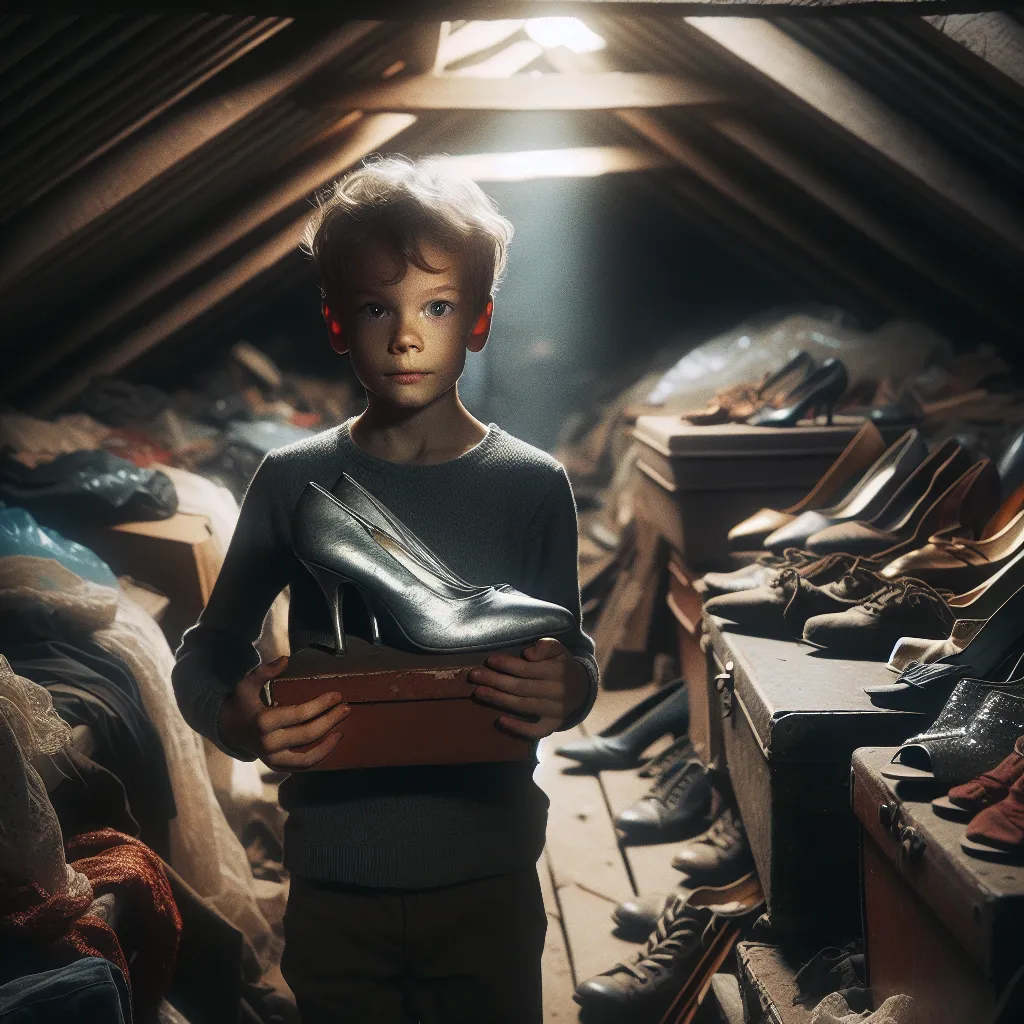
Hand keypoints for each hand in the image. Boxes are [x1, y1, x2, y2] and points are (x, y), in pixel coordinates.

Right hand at [217, 655, 351, 770]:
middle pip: (308, 734)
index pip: (300, 714)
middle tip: (346, 708)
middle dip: (331, 720)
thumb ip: (264, 671)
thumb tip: (285, 660)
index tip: (336, 695)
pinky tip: (331, 743)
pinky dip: (319, 757)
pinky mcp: (277, 766)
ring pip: (308, 756)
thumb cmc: (241, 704)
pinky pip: (303, 766)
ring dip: (329, 744)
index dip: (321, 705)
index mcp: (263, 722)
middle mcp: (268, 743)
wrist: (228, 730)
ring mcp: (272, 759)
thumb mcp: (246, 685)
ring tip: (343, 729)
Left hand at [468, 638, 590, 739]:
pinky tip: (500, 720)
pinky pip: (535, 731)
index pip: (527, 669)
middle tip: (474, 675)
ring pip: (522, 706)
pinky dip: (518, 728)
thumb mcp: (558, 649)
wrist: (581, 688)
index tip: (489, 660)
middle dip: (495, 681)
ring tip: (478, 692)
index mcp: (558, 671)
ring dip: (498, 699)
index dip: (507, 664)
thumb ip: (545, 646)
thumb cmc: (561, 665)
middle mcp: (557, 692)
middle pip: (520, 687)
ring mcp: (555, 711)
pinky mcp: (553, 725)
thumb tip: (527, 654)